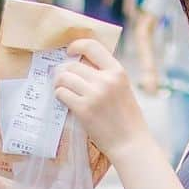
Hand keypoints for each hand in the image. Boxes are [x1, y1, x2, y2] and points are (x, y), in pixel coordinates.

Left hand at [53, 39, 152, 164]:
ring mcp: (94, 94)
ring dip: (59, 83)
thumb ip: (107, 75)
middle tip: (61, 78)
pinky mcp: (83, 110)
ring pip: (64, 78)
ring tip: (61, 89)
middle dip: (63, 70)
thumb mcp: (123, 89)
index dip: (76, 46)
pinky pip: (62, 94)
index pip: (92, 46)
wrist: (130, 143)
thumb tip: (82, 65)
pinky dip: (59, 95)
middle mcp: (106, 80)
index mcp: (118, 71)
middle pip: (73, 65)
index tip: (70, 52)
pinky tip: (64, 100)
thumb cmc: (127, 119)